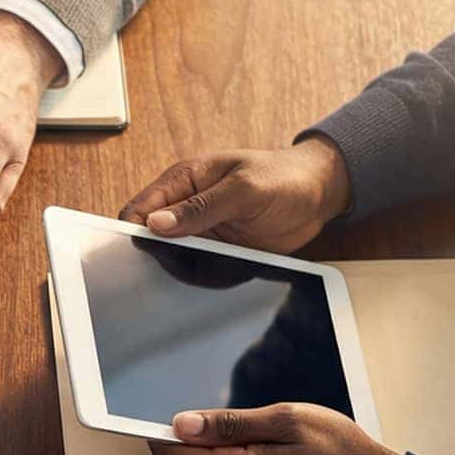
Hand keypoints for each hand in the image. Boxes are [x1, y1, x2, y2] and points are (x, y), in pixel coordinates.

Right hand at [118, 137, 352, 252]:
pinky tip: (232, 269)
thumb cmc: (283, 178)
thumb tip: (156, 223)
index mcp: (183, 181)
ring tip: (224, 262)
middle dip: (167, 256)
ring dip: (192, 269)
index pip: (139, 209)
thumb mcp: (243, 190)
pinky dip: (211, 276)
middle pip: (152, 241)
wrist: (319, 195)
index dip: (135, 230)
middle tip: (197, 260)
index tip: (148, 249)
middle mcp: (185, 207)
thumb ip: (199, 208)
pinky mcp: (217, 251)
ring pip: (175, 261)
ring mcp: (201, 231)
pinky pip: (200, 272)